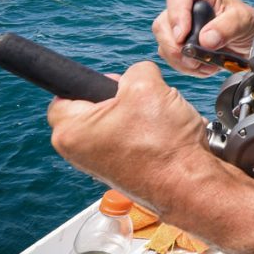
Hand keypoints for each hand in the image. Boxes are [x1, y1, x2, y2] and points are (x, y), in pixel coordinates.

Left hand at [47, 61, 212, 210]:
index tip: (116, 85)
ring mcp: (100, 164)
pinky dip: (147, 133)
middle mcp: (79, 152)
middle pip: (93, 107)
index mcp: (71, 131)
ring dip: (138, 114)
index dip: (93, 82)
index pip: (64, 91)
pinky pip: (129, 139)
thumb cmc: (163, 146)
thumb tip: (136, 76)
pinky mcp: (121, 171)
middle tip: (142, 100)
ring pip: (115, 122)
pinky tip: (164, 135)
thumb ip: (135, 69)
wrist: (189, 184)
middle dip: (120, 98)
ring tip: (158, 120)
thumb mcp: (147, 85)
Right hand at [152, 0, 253, 76]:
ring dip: (181, 60)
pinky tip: (204, 67)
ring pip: (164, 43)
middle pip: (163, 23)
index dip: (177, 15)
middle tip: (194, 60)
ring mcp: (181, 26)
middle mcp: (187, 7)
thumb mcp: (244, 21)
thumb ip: (227, 27)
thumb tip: (206, 40)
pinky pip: (171, 57)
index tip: (183, 36)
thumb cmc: (248, 24)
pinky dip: (185, 67)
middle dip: (175, 46)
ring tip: (206, 64)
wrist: (250, 42)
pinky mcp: (180, 43)